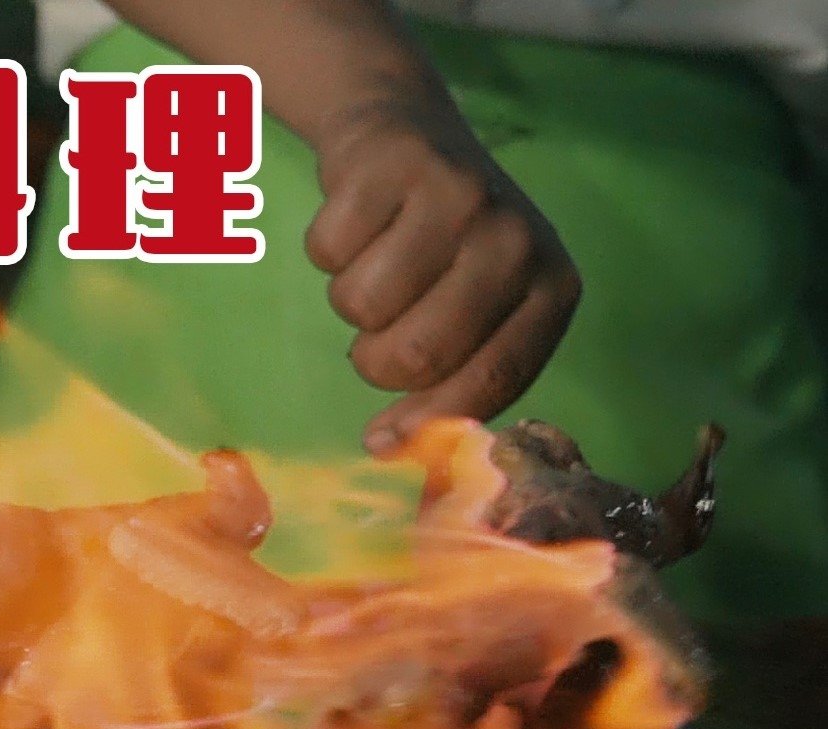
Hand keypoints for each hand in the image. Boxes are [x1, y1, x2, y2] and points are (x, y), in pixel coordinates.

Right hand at [304, 93, 581, 455]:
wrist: (403, 129)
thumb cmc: (441, 245)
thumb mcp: (475, 308)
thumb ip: (453, 380)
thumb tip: (387, 449)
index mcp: (552, 285)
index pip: (492, 379)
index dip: (430, 420)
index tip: (382, 440)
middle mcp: (515, 237)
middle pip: (418, 353)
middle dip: (377, 359)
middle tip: (378, 331)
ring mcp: (456, 194)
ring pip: (362, 304)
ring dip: (350, 299)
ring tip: (376, 262)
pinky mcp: (392, 163)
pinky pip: (327, 250)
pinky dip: (327, 247)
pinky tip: (359, 219)